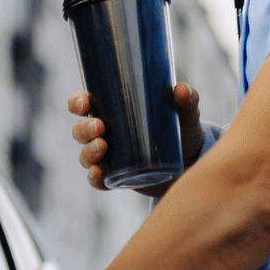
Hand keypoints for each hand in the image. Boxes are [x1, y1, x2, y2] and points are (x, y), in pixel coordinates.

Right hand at [68, 82, 203, 195]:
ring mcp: (109, 158)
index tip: (84, 104)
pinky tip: (98, 172)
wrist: (192, 164)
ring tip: (103, 146)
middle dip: (84, 128)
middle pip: (80, 130)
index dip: (77, 103)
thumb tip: (180, 88)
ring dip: (88, 151)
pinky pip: (97, 181)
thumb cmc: (182, 131)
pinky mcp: (117, 179)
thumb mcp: (186, 114)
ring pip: (85, 155)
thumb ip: (187, 100)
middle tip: (100, 127)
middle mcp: (106, 134)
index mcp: (114, 112)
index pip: (85, 105)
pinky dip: (94, 177)